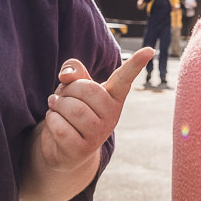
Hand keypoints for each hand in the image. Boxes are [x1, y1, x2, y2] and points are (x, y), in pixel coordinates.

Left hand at [33, 48, 153, 175]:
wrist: (64, 148)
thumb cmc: (72, 109)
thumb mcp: (73, 86)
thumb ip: (73, 70)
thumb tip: (67, 75)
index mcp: (113, 96)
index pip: (125, 78)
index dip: (136, 64)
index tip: (149, 50)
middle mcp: (112, 116)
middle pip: (88, 90)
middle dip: (67, 89)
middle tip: (61, 96)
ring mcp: (99, 135)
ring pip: (73, 109)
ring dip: (57, 105)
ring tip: (56, 107)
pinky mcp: (82, 150)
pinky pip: (61, 128)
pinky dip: (51, 121)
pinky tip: (54, 122)